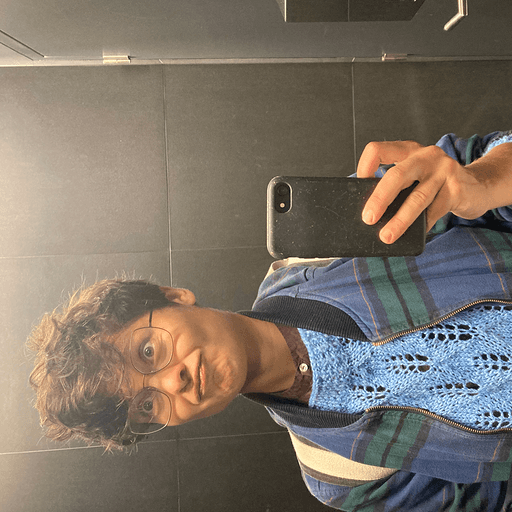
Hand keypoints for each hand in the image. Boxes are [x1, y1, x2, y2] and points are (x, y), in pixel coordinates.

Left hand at [357, 140, 505, 243]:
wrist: (479, 186)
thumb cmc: (436, 184)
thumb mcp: (415, 177)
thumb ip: (397, 187)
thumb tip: (370, 212)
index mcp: (408, 150)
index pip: (379, 150)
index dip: (365, 167)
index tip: (359, 186)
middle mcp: (426, 156)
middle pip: (397, 175)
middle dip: (380, 199)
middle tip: (368, 218)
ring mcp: (444, 171)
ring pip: (417, 198)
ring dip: (400, 220)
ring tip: (387, 236)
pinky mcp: (457, 189)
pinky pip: (435, 211)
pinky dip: (422, 225)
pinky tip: (414, 234)